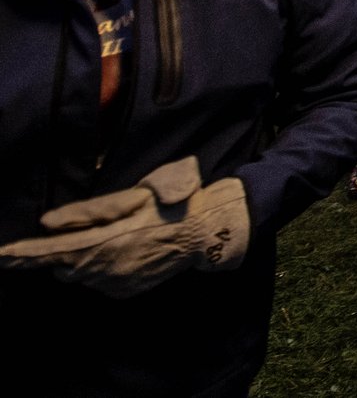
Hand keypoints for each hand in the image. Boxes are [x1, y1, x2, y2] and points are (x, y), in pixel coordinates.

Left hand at [0, 157, 248, 294]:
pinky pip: (97, 282)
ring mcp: (115, 283)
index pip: (54, 249)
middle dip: (49, 256)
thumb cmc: (170, 204)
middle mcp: (106, 267)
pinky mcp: (124, 292)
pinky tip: (117, 252)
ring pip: (77, 275)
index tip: (2, 254)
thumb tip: (48, 223)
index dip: (25, 253)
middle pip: (61, 266)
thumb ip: (88, 211)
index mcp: (107, 239)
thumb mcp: (133, 196)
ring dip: (75, 261)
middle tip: (47, 243)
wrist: (205, 231)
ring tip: (97, 241)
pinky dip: (96, 269)